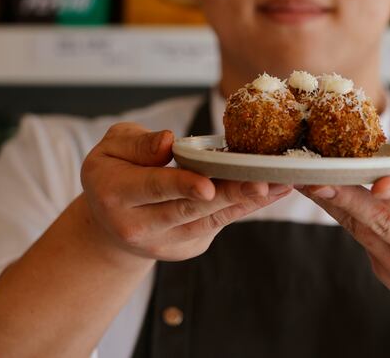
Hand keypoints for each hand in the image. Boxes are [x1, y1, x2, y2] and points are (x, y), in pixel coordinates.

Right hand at [81, 123, 291, 261]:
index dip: (182, 186)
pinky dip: (246, 207)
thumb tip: (168, 142)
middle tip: (260, 183)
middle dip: (229, 195)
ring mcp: (166, 241)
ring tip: (280, 184)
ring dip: (247, 202)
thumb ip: (138, 143)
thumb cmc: (113, 171)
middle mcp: (139, 225)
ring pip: (210, 219)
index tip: (207, 186)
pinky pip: (220, 223)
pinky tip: (274, 191)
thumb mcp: (111, 146)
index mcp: (115, 193)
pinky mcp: (188, 246)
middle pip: (189, 209)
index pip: (153, 187)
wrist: (108, 222)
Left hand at [299, 132, 389, 319]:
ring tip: (307, 179)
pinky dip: (343, 214)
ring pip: (364, 231)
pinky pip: (362, 238)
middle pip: (384, 224)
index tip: (381, 183)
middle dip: (348, 199)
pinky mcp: (385, 274)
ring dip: (334, 204)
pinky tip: (325, 193)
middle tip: (318, 178)